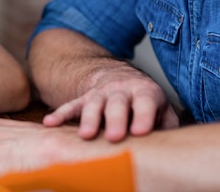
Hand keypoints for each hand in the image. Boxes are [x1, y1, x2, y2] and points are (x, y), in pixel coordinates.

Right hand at [42, 65, 178, 140]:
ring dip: (89, 119)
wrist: (120, 77)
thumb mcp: (161, 107)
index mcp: (143, 91)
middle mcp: (120, 90)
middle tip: (115, 137)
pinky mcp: (85, 98)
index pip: (145, 103)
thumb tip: (169, 142)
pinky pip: (71, 106)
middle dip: (115, 120)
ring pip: (93, 105)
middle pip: (117, 104)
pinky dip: (60, 114)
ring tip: (85, 135)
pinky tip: (49, 124)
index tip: (140, 132)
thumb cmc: (144, 100)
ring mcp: (100, 94)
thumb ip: (166, 123)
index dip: (144, 117)